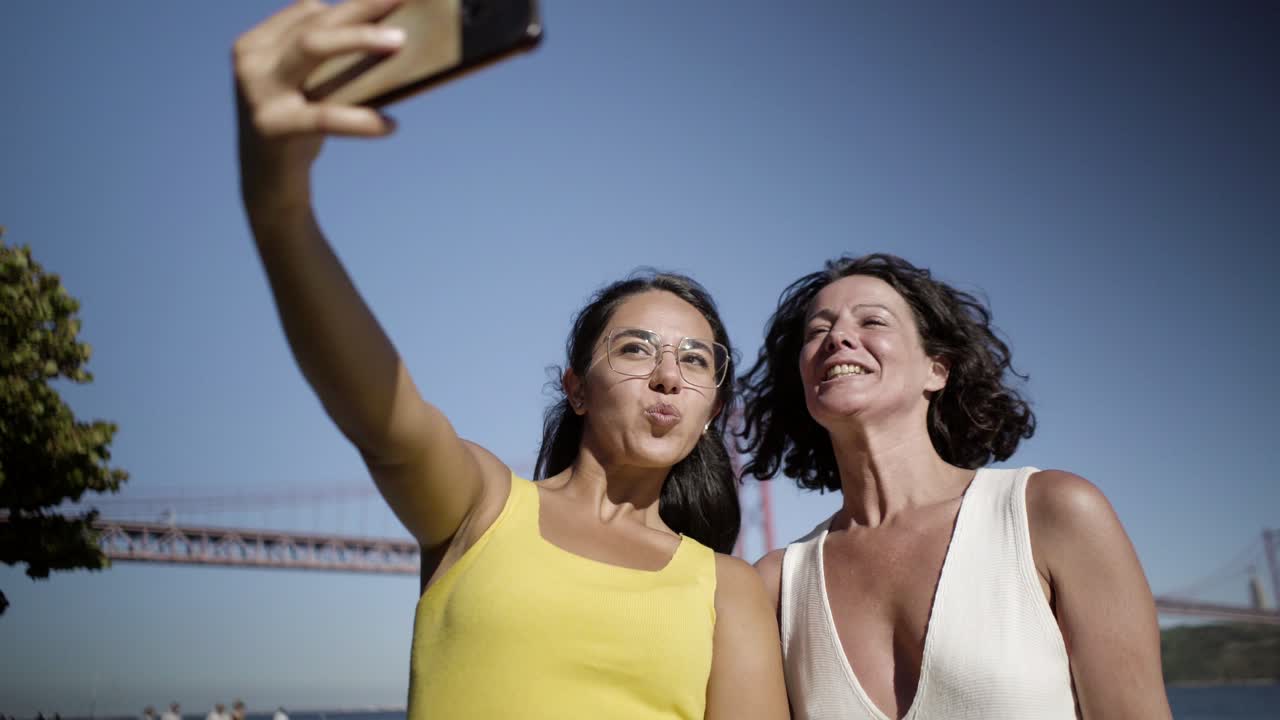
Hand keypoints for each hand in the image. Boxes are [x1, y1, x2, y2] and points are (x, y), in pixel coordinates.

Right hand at [234, 0, 405, 199]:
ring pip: (312, 48)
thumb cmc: (299, 130)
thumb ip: (330, 61)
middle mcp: (251, 61)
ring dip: (360, 39)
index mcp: (256, 43)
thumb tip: (391, 33)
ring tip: (401, 41)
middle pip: (314, 21)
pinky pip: (324, 116)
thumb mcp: (308, 88)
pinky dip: (361, 119)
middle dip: (362, 7)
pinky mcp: (271, 127)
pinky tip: (390, 125)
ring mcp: (257, 92)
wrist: (267, 186)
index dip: (352, 4)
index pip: (309, 11)